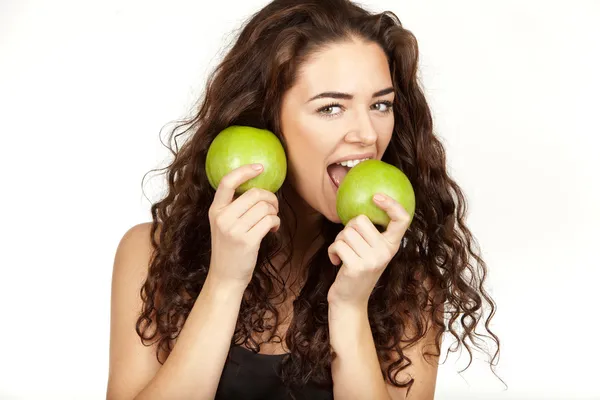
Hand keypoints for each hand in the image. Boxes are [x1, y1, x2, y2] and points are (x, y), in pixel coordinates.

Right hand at [207, 164, 279, 288]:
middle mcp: (222, 218)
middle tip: (273, 207)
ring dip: (274, 212)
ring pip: (265, 207)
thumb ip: (233, 208)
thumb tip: (258, 190)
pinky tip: (273, 229)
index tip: (260, 167)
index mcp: (215, 210)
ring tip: (272, 220)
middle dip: (270, 198)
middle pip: (255, 193)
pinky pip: (270, 220)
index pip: (227, 182)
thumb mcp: (222, 225)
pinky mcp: (247, 240)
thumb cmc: (229, 249)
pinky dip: (276, 222)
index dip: (245, 171)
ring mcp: (234, 229)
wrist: (225, 277)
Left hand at [327, 193, 410, 308]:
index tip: (376, 196)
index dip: (392, 204)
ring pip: (346, 232)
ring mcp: (372, 260)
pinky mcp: (356, 267)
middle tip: (349, 243)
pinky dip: (332, 251)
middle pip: (360, 220)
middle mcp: (386, 252)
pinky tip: (336, 262)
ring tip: (343, 254)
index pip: (402, 219)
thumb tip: (364, 202)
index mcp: (392, 245)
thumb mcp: (371, 251)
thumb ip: (372, 233)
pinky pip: (337, 244)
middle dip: (348, 228)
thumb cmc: (357, 269)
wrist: (350, 301)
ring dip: (339, 241)